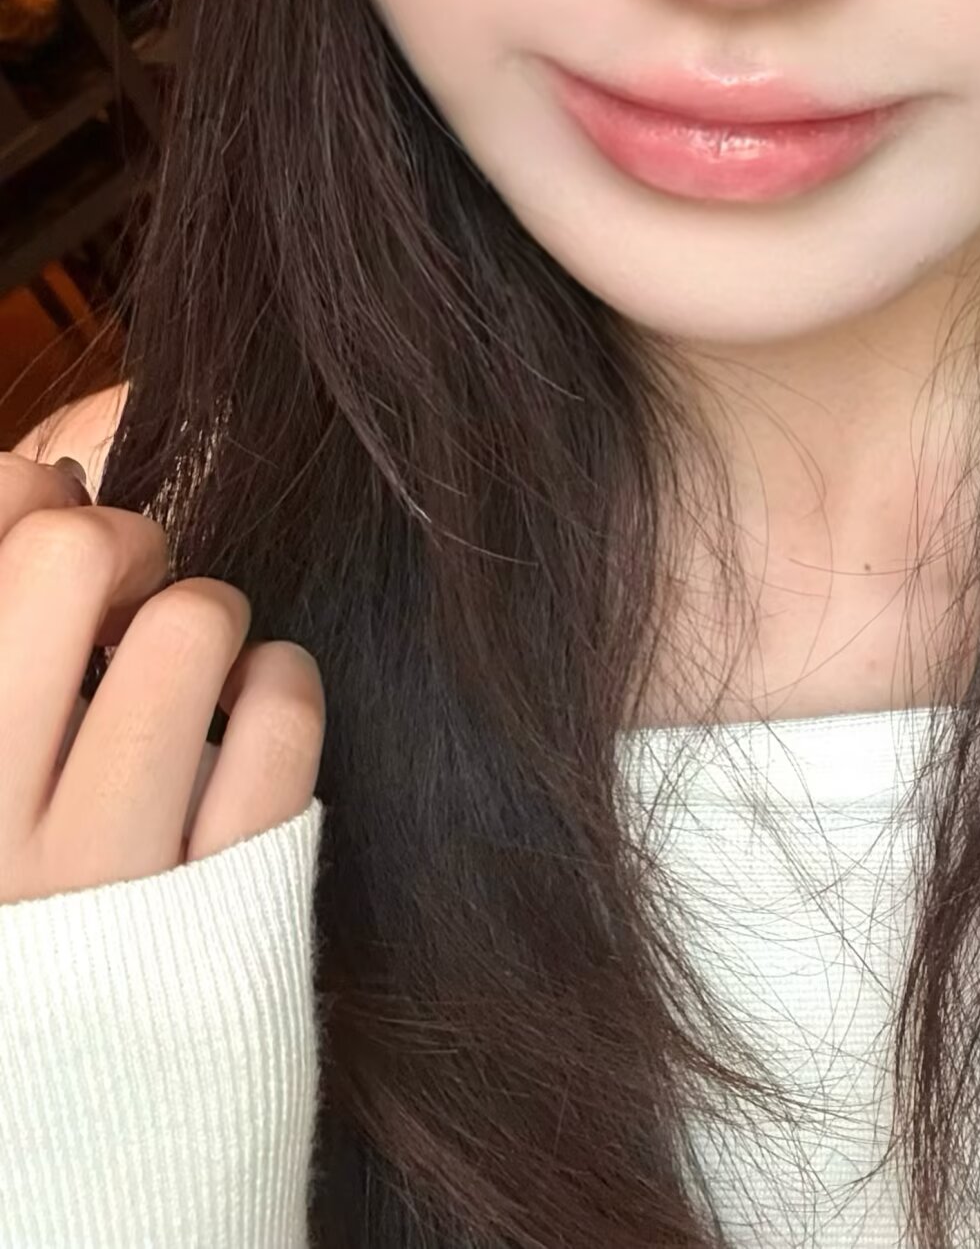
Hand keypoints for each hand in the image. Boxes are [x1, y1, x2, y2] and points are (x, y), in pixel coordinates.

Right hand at [0, 449, 323, 903]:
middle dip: (117, 543)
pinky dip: (281, 689)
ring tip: (184, 679)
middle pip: (69, 555)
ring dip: (201, 623)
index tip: (44, 532)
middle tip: (121, 599)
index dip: (26, 497)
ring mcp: (101, 876)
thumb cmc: (18, 930)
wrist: (61, 1178)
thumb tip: (50, 473)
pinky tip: (249, 721)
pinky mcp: (220, 916)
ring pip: (190, 624)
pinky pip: (282, 720)